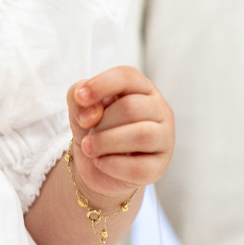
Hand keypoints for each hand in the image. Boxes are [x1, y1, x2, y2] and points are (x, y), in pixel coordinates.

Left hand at [66, 65, 173, 201]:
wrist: (95, 162)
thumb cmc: (93, 126)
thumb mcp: (79, 106)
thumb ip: (78, 98)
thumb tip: (92, 115)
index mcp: (141, 88)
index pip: (128, 76)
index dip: (102, 84)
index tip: (80, 98)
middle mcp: (160, 110)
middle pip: (132, 108)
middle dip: (101, 122)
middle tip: (88, 132)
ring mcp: (164, 139)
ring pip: (142, 136)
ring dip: (105, 142)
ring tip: (89, 148)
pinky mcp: (159, 167)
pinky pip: (139, 168)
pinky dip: (111, 165)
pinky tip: (100, 162)